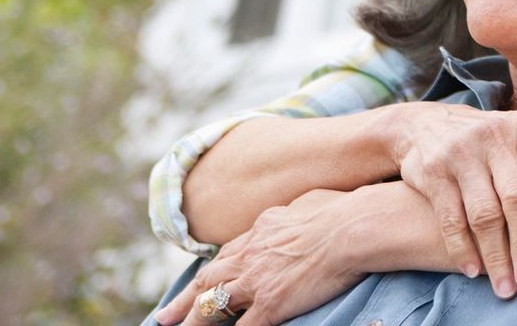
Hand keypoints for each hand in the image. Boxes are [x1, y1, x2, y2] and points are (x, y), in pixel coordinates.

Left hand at [156, 190, 366, 325]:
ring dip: (193, 323)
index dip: (211, 271)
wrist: (353, 227)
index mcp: (262, 229)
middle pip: (207, 281)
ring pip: (211, 307)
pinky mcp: (270, 305)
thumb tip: (296, 213)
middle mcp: (251, 255)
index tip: (199, 282)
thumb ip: (294, 213)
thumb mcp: (309, 202)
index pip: (228, 254)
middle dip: (183, 302)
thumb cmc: (343, 210)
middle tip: (163, 317)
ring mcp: (257, 281)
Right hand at [387, 102, 516, 295]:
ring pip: (484, 214)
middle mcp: (495, 138)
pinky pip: (451, 219)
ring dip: (496, 256)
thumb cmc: (491, 137)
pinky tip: (474, 270)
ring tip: (506, 286)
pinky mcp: (434, 174)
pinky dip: (463, 249)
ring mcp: (463, 156)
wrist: (426, 124)